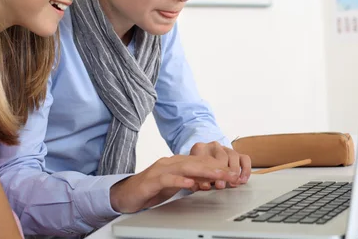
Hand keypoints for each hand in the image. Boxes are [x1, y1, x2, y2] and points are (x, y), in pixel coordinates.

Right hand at [109, 154, 239, 213]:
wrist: (125, 195)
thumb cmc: (150, 190)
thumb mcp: (174, 185)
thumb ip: (189, 181)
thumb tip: (207, 182)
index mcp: (176, 163)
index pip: (200, 162)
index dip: (217, 167)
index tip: (233, 174)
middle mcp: (169, 163)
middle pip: (196, 163)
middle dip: (216, 168)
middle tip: (232, 174)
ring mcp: (160, 170)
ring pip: (185, 168)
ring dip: (204, 171)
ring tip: (218, 175)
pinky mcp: (151, 181)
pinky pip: (167, 179)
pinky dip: (180, 180)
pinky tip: (191, 183)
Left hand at [189, 141, 250, 189]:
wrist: (197, 163)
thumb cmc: (194, 171)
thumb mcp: (191, 175)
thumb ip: (196, 180)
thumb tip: (205, 186)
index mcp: (199, 148)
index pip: (206, 157)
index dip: (210, 172)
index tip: (212, 184)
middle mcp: (213, 146)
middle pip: (222, 156)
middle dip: (223, 172)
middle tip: (221, 186)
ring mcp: (225, 149)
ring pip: (234, 155)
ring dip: (235, 171)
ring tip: (234, 183)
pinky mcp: (235, 154)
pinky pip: (244, 158)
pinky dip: (246, 169)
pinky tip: (243, 180)